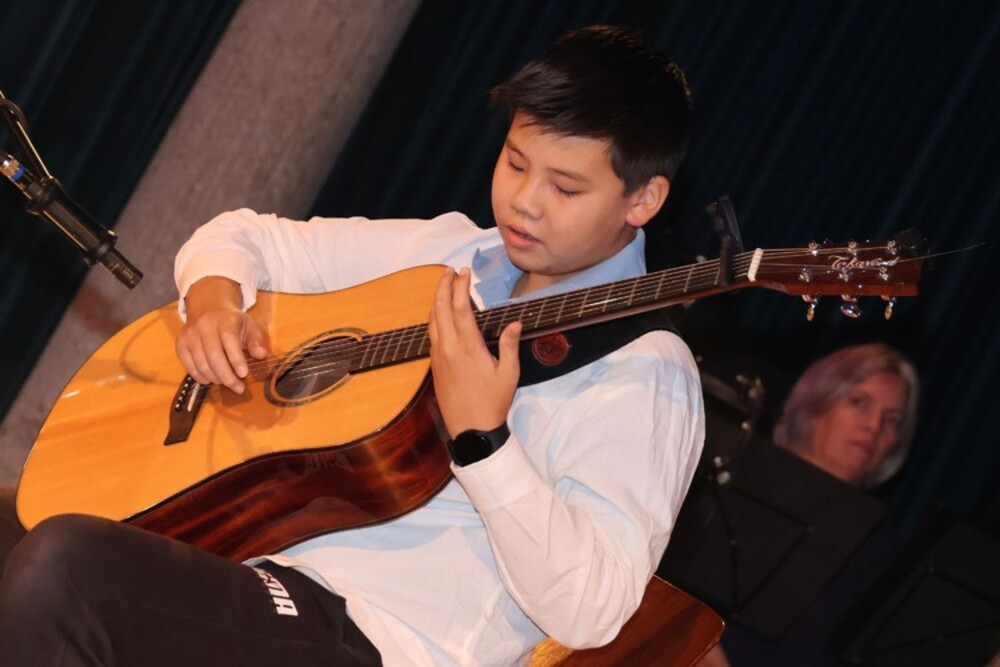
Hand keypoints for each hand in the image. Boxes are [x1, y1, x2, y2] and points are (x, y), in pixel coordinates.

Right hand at [175, 276, 268, 393]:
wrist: (207, 308)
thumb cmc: (231, 320)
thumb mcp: (248, 325)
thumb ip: (255, 340)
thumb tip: (261, 355)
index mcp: (224, 320)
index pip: (229, 340)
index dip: (236, 359)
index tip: (244, 374)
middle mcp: (204, 326)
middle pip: (214, 356)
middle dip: (227, 376)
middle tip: (238, 388)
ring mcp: (190, 335)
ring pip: (201, 364)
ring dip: (215, 378)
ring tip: (227, 382)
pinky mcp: (180, 344)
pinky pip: (189, 366)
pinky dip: (201, 377)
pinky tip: (211, 379)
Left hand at [428, 267, 521, 437]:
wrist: (470, 430)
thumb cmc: (493, 402)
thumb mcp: (509, 374)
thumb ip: (510, 345)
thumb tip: (515, 322)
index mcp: (468, 347)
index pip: (460, 308)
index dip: (460, 287)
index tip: (464, 272)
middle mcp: (448, 348)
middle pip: (440, 309)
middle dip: (443, 286)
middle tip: (449, 271)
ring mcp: (438, 357)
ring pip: (432, 321)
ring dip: (435, 300)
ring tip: (442, 286)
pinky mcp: (434, 366)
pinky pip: (430, 334)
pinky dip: (434, 317)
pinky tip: (439, 315)